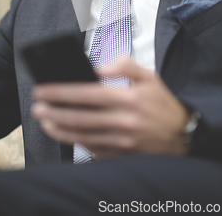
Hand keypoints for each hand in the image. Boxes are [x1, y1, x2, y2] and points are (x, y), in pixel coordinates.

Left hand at [31, 58, 190, 157]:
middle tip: (36, 107)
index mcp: (129, 98)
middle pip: (79, 117)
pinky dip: (75, 143)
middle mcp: (124, 121)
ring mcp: (122, 142)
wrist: (185, 134)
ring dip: (58, 129)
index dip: (61, 92)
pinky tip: (65, 134)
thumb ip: (125, 65)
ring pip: (82, 136)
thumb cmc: (164, 103)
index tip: (43, 90)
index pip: (87, 94)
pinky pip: (93, 151)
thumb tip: (98, 68)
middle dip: (53, 112)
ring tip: (43, 121)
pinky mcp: (122, 155)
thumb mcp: (150, 76)